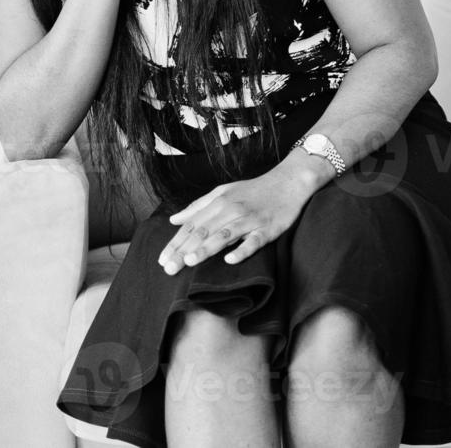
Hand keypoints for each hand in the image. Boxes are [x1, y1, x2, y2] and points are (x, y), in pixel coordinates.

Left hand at [157, 167, 316, 272]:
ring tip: (190, 262)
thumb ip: (197, 207)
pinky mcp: (268, 228)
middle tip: (169, 268)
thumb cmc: (253, 190)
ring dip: (206, 248)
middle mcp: (231, 210)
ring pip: (224, 235)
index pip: (191, 225)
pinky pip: (254, 241)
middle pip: (203, 231)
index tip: (162, 259)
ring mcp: (249, 219)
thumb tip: (173, 219)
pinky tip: (230, 260)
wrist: (288, 182)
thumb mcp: (222, 193)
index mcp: (218, 202)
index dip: (175, 242)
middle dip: (184, 250)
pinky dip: (242, 249)